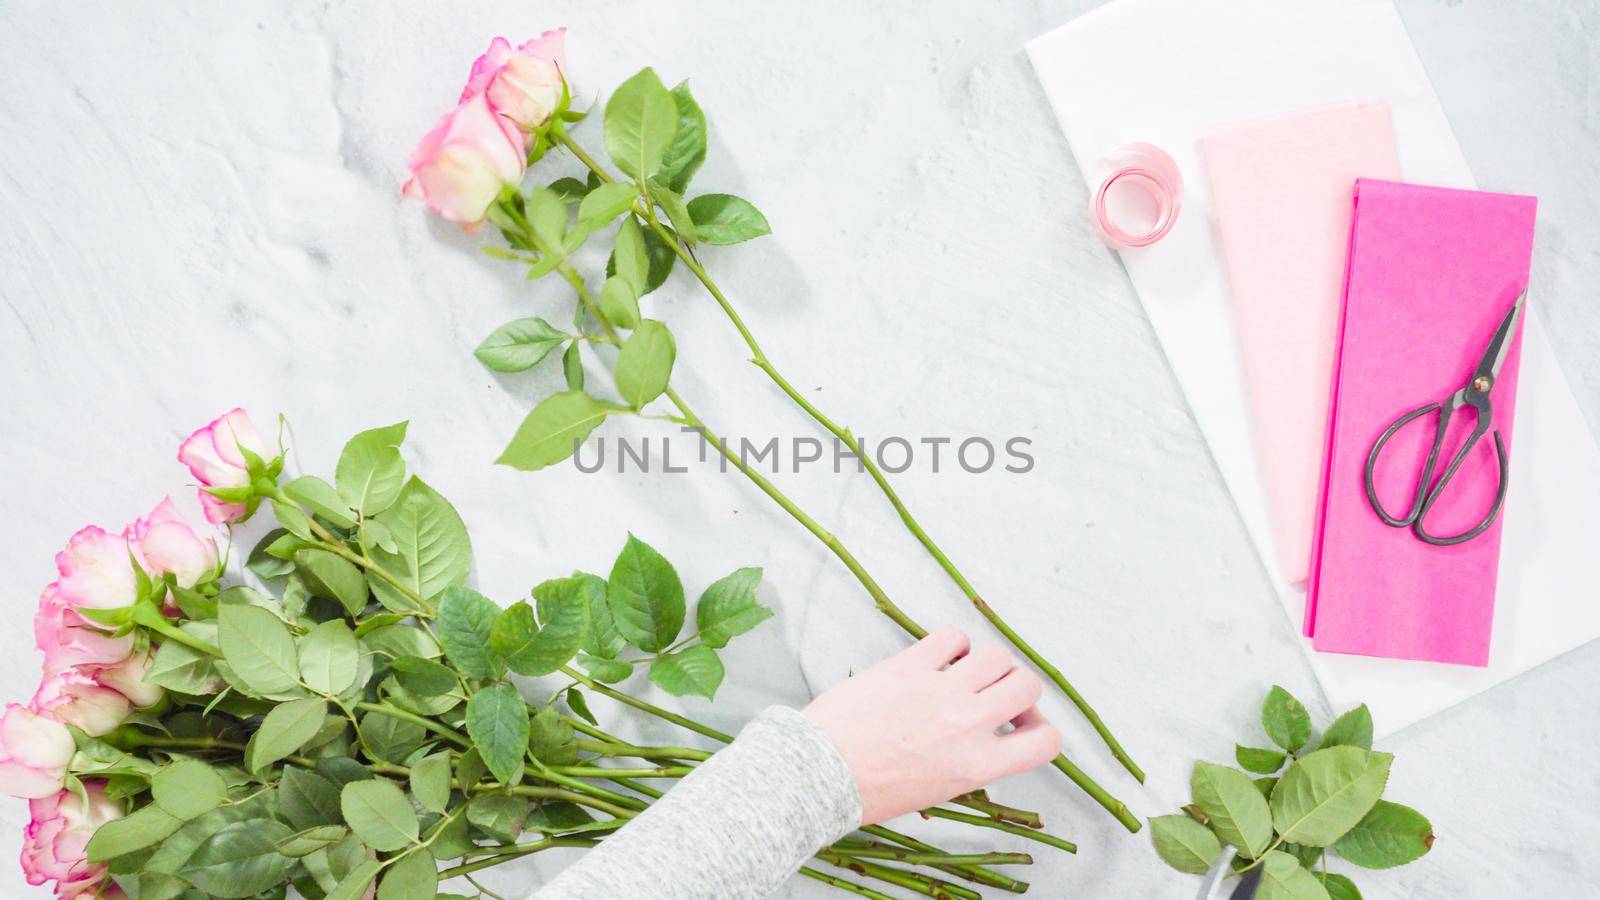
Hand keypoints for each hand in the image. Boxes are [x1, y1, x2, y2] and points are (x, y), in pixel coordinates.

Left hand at [801, 628, 1061, 825]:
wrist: (821, 773)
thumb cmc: (871, 791)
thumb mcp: (936, 791)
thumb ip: (971, 762)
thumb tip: (987, 739)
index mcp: (977, 766)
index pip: (1045, 742)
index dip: (1041, 730)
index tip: (1023, 728)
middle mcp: (968, 725)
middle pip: (1028, 686)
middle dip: (1019, 690)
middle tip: (998, 696)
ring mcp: (941, 691)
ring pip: (998, 655)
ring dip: (989, 663)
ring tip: (967, 674)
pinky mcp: (911, 665)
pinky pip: (953, 636)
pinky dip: (954, 643)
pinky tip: (940, 658)